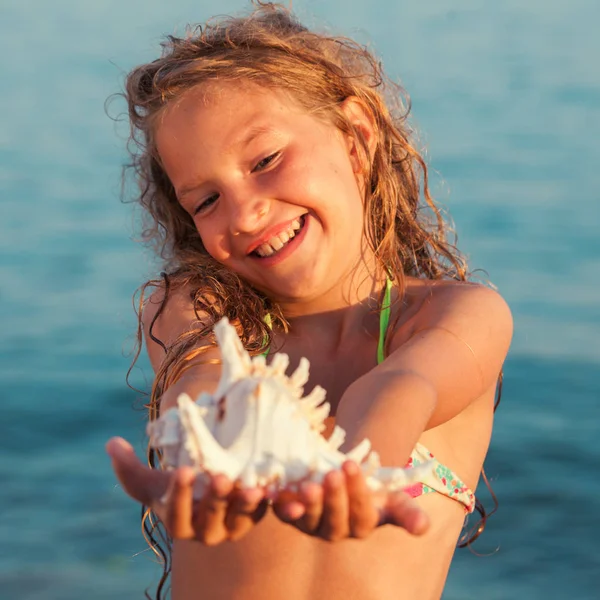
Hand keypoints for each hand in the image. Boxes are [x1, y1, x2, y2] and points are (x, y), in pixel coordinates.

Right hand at [106, 437, 268, 544]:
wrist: (204, 488)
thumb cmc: (173, 484)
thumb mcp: (149, 479)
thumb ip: (127, 467)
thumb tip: (111, 443)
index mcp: (178, 523)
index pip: (176, 514)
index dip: (179, 494)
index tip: (181, 470)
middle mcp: (205, 532)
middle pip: (210, 519)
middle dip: (215, 500)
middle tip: (220, 478)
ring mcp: (231, 527)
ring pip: (238, 521)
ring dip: (244, 505)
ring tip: (250, 488)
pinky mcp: (253, 518)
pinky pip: (261, 514)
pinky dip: (266, 504)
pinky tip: (269, 487)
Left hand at [272, 461, 428, 540]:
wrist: (343, 473)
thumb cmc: (372, 487)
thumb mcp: (392, 496)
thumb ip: (407, 512)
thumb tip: (423, 526)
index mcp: (361, 526)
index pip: (361, 515)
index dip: (357, 493)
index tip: (352, 465)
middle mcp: (335, 530)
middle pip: (335, 520)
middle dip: (335, 497)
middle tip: (334, 473)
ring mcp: (311, 523)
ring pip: (309, 519)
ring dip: (309, 503)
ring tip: (309, 484)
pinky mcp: (289, 513)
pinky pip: (283, 513)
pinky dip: (281, 506)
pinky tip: (280, 494)